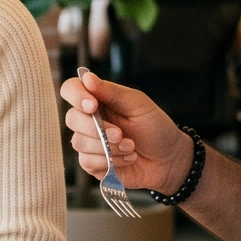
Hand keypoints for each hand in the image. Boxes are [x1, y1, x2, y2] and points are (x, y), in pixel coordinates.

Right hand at [61, 71, 191, 194]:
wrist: (169, 159)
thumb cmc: (156, 128)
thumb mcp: (138, 105)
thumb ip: (112, 92)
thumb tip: (87, 77)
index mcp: (98, 100)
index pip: (71, 90)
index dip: (76, 96)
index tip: (93, 105)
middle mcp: (89, 120)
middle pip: (72, 118)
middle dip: (97, 129)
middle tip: (120, 134)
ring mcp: (89, 142)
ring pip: (79, 142)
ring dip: (108, 147)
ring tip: (130, 147)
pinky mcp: (93, 163)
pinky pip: (87, 162)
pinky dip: (111, 161)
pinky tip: (127, 158)